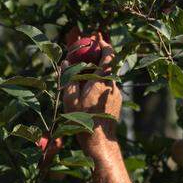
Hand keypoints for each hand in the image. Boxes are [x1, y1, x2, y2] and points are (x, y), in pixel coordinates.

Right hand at [62, 34, 121, 153]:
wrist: (101, 143)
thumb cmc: (83, 122)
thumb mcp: (69, 99)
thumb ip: (68, 79)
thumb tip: (65, 63)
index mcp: (101, 81)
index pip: (109, 56)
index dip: (104, 45)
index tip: (97, 39)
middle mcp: (112, 86)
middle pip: (108, 66)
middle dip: (97, 59)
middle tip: (85, 56)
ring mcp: (116, 95)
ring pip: (107, 78)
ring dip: (97, 74)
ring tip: (83, 79)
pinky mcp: (117, 103)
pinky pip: (108, 88)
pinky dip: (99, 85)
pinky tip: (88, 94)